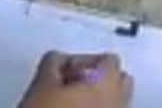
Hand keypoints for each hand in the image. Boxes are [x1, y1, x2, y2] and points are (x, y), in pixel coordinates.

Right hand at [18, 52, 133, 107]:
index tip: (62, 71)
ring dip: (95, 100)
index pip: (106, 59)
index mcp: (107, 82)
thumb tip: (57, 60)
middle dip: (96, 80)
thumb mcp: (41, 85)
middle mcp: (119, 102)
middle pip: (118, 80)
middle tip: (69, 86)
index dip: (80, 61)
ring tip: (68, 105)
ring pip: (114, 102)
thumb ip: (53, 63)